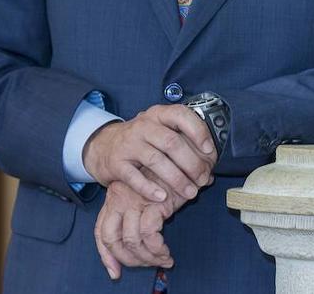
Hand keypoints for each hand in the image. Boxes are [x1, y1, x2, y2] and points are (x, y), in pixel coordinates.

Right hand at [83, 104, 216, 202]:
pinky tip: (162, 197)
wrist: (103, 145)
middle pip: (171, 142)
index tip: (209, 150)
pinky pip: (134, 177)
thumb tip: (210, 167)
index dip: (198, 131)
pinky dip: (149, 188)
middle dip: (191, 163)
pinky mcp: (116, 162)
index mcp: (157, 115)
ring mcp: (128, 143)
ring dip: (176, 179)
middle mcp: (143, 126)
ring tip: (190, 193)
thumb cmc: (141, 140)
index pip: (180, 115)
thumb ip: (181, 142)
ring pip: (156, 160)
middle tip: (203, 179)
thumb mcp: (159, 130)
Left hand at [93, 176, 177, 278]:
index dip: (106, 256)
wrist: (182, 158)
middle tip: (147, 265)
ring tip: (163, 260)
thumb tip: (136, 250)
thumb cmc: (165, 180)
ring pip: (131, 240)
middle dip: (128, 260)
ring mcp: (133, 199)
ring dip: (148, 258)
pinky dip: (157, 249)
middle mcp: (118, 198)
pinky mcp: (151, 201)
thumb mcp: (144, 198)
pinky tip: (166, 252)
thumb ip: (137, 218)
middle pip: (111, 239)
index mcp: (113, 198)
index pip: (100, 232)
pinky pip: (149, 235)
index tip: (114, 273)